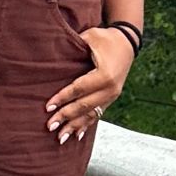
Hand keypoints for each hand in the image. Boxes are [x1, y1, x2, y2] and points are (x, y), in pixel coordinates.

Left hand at [44, 27, 134, 143]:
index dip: (62, 98)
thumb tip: (50, 50)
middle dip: (65, 117)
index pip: (78, 89)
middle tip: (50, 126)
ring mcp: (112, 95)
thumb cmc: (105, 38)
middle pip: (83, 106)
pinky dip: (86, 125)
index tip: (47, 106)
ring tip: (60, 138)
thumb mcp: (90, 37)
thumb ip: (73, 45)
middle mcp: (110, 88)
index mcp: (105, 74)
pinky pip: (97, 114)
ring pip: (91, 114)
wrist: (128, 43)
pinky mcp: (111, 98)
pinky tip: (76, 136)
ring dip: (75, 126)